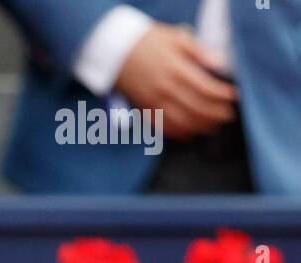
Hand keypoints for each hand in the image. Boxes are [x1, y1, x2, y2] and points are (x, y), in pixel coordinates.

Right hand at [115, 22, 237, 140]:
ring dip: (201, 127)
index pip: (206, 89)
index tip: (235, 96)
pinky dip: (180, 134)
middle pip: (198, 109)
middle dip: (217, 114)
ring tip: (215, 126)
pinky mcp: (145, 111)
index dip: (223, 95)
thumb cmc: (148, 41)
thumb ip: (199, 52)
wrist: (116, 51)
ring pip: (183, 123)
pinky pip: (165, 128)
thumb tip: (220, 64)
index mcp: (176, 70)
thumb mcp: (177, 38)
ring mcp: (155, 103)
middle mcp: (166, 90)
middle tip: (229, 115)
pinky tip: (191, 133)